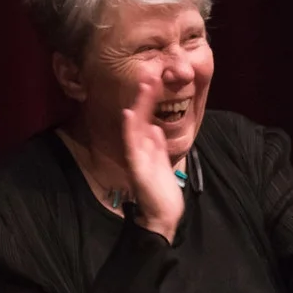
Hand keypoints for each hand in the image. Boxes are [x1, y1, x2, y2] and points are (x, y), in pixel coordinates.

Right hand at [118, 76, 184, 240]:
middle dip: (144, 98)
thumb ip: (157, 146)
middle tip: (148, 77)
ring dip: (138, 106)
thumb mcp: (163, 163)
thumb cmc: (162, 192)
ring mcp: (137, 157)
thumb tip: (154, 127)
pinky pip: (131, 145)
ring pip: (135, 127)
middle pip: (140, 119)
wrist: (162, 215)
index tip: (155, 82)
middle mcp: (140, 149)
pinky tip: (129, 115)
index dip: (149, 101)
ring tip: (143, 87)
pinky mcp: (137, 167)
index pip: (147, 119)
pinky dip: (129, 130)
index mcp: (147, 147)